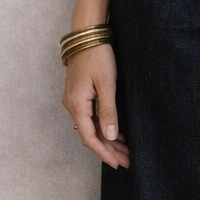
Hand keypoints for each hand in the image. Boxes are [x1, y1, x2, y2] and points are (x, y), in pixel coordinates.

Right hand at [62, 44, 130, 168]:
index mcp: (77, 105)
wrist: (87, 35)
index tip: (118, 164)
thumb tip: (109, 136)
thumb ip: (108, 111)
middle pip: (90, 135)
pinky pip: (90, 118)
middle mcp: (72, 105)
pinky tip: (116, 134)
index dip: (104, 153)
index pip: (89, 137)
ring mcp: (75, 100)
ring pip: (91, 127)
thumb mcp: (107, 84)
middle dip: (109, 150)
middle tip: (127, 161)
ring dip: (107, 140)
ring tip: (125, 151)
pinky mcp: (80, 95)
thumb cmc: (98, 56)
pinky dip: (103, 128)